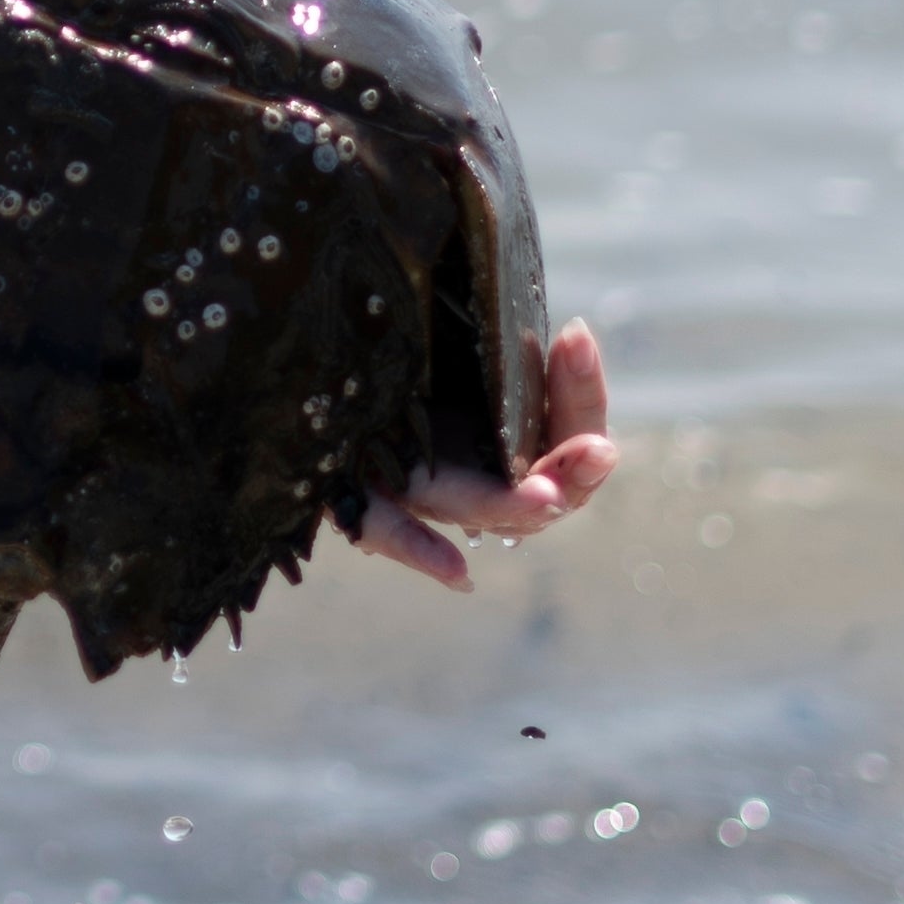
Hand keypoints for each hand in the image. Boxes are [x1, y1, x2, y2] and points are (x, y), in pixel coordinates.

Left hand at [352, 320, 619, 589]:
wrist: (305, 366)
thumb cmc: (391, 343)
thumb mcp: (451, 337)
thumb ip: (497, 342)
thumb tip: (568, 330)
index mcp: (498, 428)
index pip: (565, 431)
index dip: (580, 397)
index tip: (578, 342)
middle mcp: (466, 468)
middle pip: (536, 487)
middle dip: (572, 468)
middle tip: (598, 450)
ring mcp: (415, 487)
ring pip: (469, 505)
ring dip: (510, 506)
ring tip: (544, 499)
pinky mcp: (353, 493)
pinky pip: (384, 527)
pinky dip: (418, 550)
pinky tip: (457, 573)